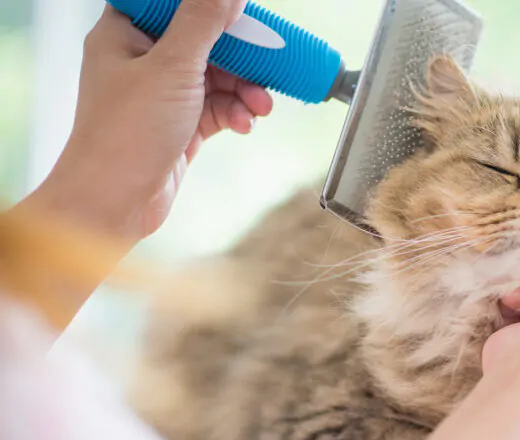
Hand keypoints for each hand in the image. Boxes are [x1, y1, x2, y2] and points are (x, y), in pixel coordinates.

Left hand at [32, 0, 271, 242]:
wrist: (115, 203)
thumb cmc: (125, 136)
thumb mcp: (172, 67)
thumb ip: (203, 21)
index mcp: (124, 34)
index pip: (170, 4)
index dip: (207, 7)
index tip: (240, 15)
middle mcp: (140, 60)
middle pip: (203, 40)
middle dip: (240, 55)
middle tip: (268, 61)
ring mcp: (161, 94)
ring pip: (216, 76)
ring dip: (243, 88)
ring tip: (260, 105)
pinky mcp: (178, 125)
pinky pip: (217, 107)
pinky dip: (235, 113)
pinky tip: (244, 124)